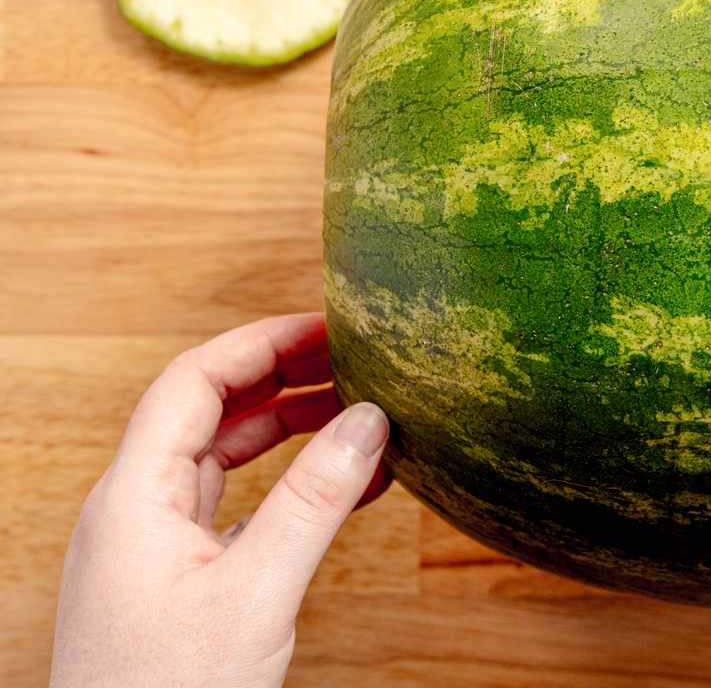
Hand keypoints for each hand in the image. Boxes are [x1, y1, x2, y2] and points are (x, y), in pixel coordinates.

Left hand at [50, 314, 391, 687]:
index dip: (260, 343)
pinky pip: (232, 507)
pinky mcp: (174, 580)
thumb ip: (314, 503)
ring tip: (355, 413)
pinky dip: (285, 486)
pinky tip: (341, 488)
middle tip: (350, 359)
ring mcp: (151, 547)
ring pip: (220, 458)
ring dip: (287, 430)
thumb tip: (367, 421)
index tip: (326, 327)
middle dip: (280, 377)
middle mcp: (133, 511)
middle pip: (206, 411)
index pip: (192, 383)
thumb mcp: (256, 593)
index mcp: (132, 497)